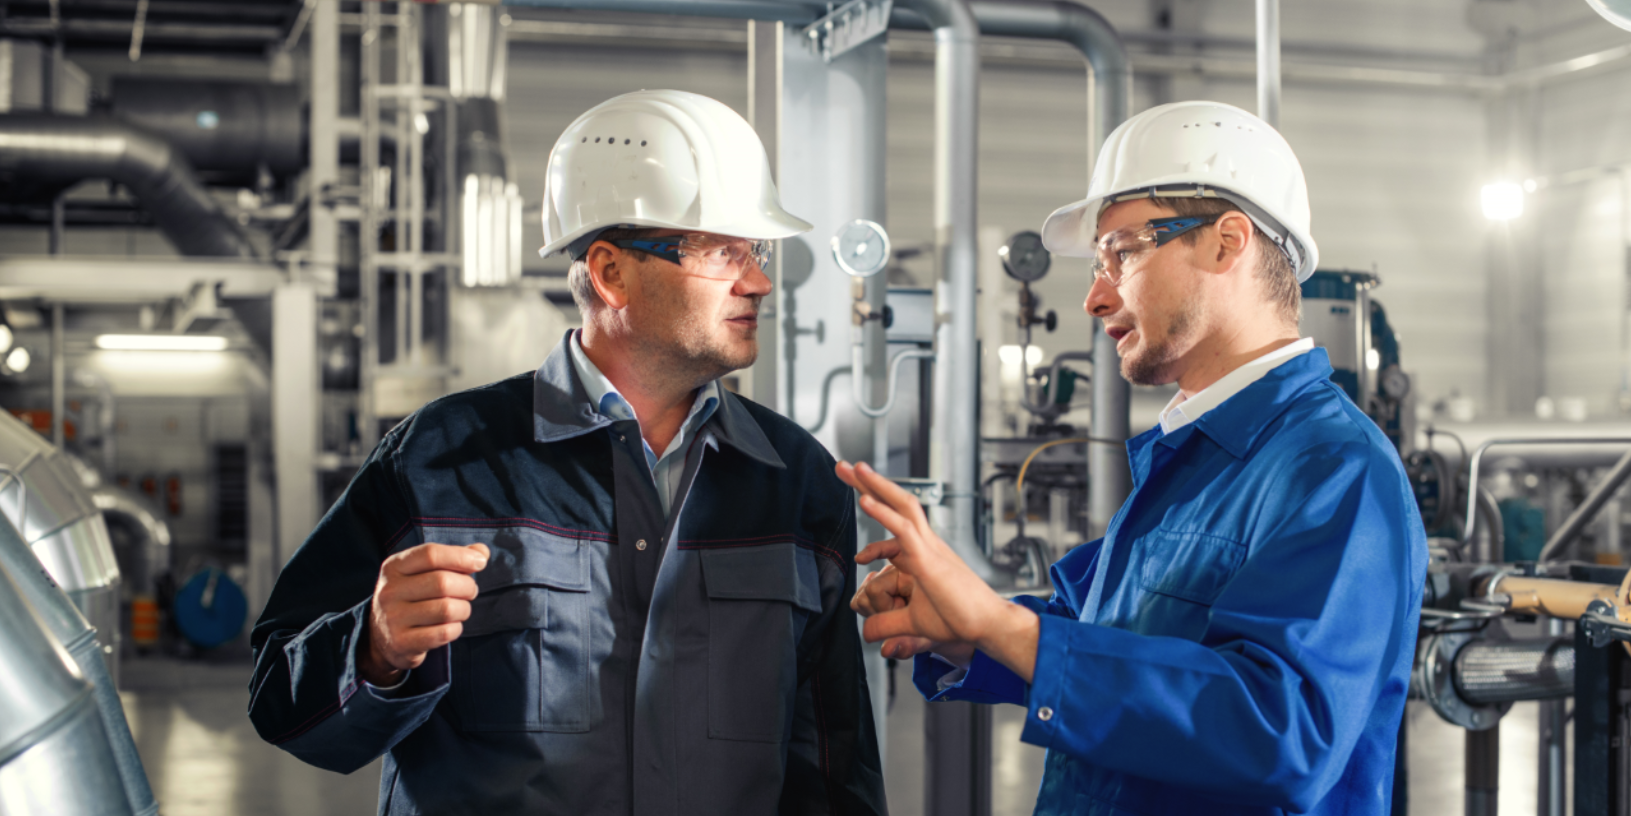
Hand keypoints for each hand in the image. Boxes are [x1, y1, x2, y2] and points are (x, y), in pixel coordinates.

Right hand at [360, 542, 489, 685]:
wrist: (384, 637)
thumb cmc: (413, 596)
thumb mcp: (424, 572)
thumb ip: (453, 558)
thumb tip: (482, 551)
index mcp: (394, 566)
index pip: (431, 554)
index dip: (461, 556)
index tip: (479, 562)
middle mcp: (389, 591)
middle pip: (442, 582)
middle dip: (467, 586)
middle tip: (470, 591)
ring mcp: (392, 618)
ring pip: (447, 609)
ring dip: (464, 609)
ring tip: (461, 609)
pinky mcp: (401, 643)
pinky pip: (444, 633)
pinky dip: (456, 629)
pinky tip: (451, 626)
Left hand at [837, 461, 1039, 680]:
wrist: (986, 626)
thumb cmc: (959, 620)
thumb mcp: (912, 623)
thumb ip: (888, 625)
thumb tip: (867, 634)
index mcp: (924, 551)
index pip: (895, 522)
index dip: (873, 518)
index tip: (855, 536)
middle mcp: (928, 543)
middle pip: (896, 503)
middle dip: (869, 484)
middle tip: (845, 468)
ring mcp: (930, 547)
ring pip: (902, 506)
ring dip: (876, 485)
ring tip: (855, 468)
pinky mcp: (929, 559)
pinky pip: (903, 530)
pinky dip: (883, 513)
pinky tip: (864, 499)